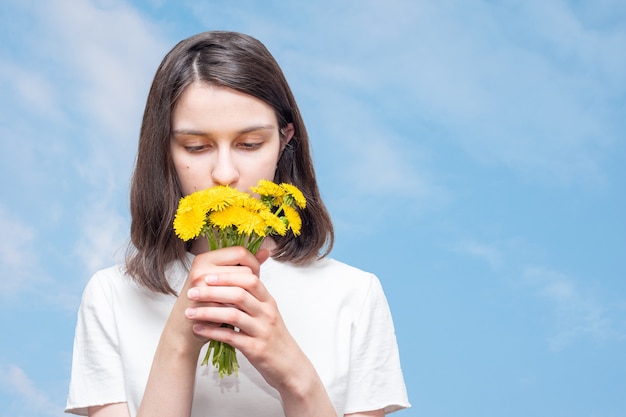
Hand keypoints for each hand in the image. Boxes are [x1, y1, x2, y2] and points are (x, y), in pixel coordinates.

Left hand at [184, 246, 303, 390]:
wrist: (289, 365)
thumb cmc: (274, 337)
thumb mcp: (268, 313)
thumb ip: (253, 297)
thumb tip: (231, 279)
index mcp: (269, 301)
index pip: (250, 279)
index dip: (228, 276)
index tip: (208, 276)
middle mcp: (267, 313)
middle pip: (239, 295)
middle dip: (212, 292)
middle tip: (192, 292)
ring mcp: (262, 331)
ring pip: (233, 315)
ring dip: (208, 312)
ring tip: (189, 312)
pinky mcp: (256, 349)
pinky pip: (230, 337)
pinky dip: (211, 332)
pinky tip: (198, 329)